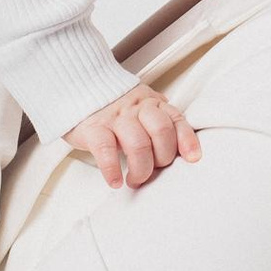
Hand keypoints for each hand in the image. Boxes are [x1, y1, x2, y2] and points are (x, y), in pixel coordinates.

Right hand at [63, 82, 201, 188]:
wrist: (78, 90)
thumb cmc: (113, 106)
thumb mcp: (141, 107)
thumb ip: (160, 119)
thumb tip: (183, 142)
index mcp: (151, 103)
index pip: (176, 119)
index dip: (187, 140)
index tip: (192, 159)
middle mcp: (136, 108)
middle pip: (160, 132)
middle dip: (161, 159)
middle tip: (152, 172)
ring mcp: (115, 117)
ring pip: (138, 144)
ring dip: (140, 169)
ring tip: (134, 180)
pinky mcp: (93, 128)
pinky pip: (106, 150)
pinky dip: (112, 169)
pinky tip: (115, 180)